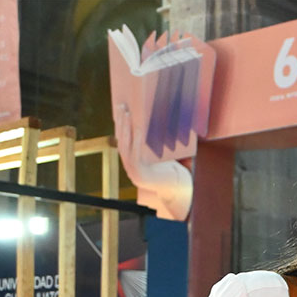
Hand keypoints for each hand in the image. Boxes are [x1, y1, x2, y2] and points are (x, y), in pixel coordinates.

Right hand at [113, 103, 193, 220]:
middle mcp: (129, 165)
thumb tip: (157, 123)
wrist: (177, 190)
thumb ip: (154, 145)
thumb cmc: (171, 171)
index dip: (119, 125)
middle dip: (120, 123)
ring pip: (125, 145)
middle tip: (121, 106)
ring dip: (125, 128)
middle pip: (121, 140)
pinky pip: (135, 153)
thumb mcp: (159, 155)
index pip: (122, 140)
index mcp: (132, 161)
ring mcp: (132, 170)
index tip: (120, 109)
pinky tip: (137, 128)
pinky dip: (136, 140)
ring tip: (127, 114)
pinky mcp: (139, 173)